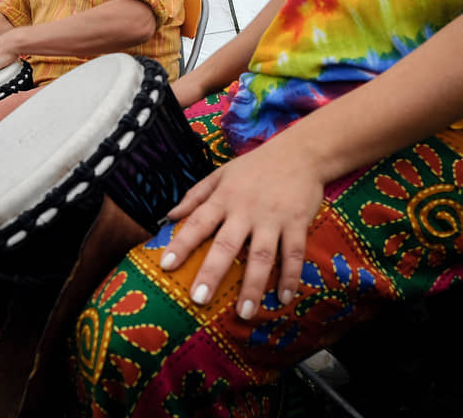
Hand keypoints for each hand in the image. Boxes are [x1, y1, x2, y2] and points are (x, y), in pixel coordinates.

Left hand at [161, 140, 324, 319]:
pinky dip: (290, 277)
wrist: (300, 153)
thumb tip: (169, 216)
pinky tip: (283, 299)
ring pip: (262, 256)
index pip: (197, 223)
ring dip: (254, 286)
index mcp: (223, 199)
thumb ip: (194, 196)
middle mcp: (246, 211)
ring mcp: (273, 219)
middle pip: (227, 245)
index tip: (166, 265)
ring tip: (245, 313)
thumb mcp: (220, 175)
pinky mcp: (297, 223)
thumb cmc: (254, 166)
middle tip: (199, 299)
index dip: (181, 244)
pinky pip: (294, 254)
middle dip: (212, 272)